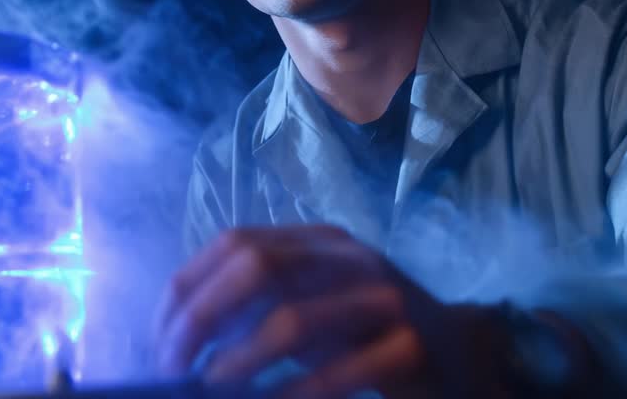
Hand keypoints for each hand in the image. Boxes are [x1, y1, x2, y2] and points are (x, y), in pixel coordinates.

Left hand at [154, 224, 488, 398]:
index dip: (185, 292)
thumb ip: (256, 312)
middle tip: (173, 369)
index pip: (233, 243)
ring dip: (237, 364)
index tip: (158, 342)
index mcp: (318, 241)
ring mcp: (385, 297)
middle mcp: (349, 256)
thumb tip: (177, 341)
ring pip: (291, 319)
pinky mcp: (412, 347)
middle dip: (200, 321)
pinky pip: (338, 372)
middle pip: (254, 267)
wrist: (468, 358)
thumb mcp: (310, 311)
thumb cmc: (370, 340)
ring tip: (209, 392)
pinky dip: (293, 395)